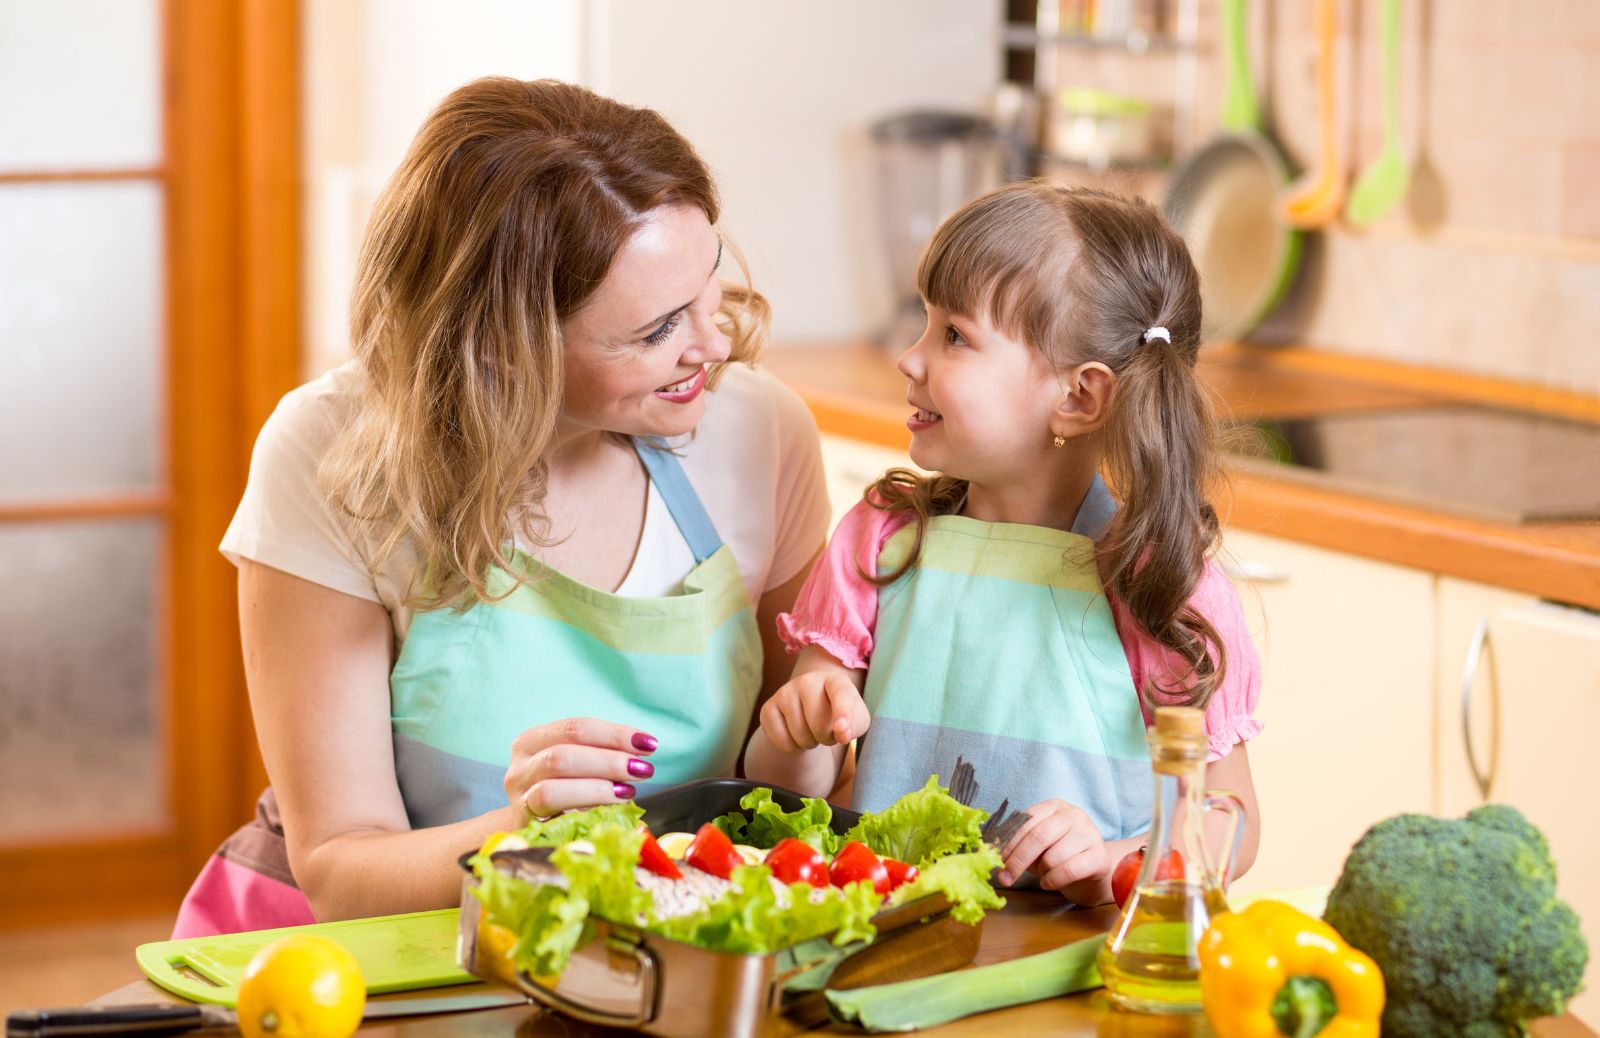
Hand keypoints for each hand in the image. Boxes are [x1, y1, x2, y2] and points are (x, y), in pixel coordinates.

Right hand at [503, 717, 657, 817]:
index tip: (647, 743)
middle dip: (608, 762)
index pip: (574, 728)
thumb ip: (601, 755)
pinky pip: (551, 820)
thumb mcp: (578, 765)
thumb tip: (642, 752)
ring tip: (629, 790)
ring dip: (596, 788)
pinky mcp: (523, 826)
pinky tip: (611, 809)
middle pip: (562, 757)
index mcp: (531, 741)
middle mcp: (519, 767)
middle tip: (642, 769)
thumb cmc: (565, 790)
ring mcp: (517, 799)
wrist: (535, 827)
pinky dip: (583, 811)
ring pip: (551, 789)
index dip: (613, 734)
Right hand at [759, 671, 870, 752]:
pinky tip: (794, 734)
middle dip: (826, 738)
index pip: (841, 695)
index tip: (841, 729)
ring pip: (799, 734)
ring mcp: (785, 692)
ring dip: (809, 743)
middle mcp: (808, 681)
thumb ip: (854, 727)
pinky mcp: (768, 708)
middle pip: (818, 723)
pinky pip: (782, 740)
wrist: (810, 711)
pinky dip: (791, 747)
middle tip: (826, 732)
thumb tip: (842, 734)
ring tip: (811, 731)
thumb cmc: (838, 716)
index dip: (842, 713)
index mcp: (836, 681)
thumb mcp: (855, 721)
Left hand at [998, 799, 1110, 898]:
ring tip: (1042, 874)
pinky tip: (1049, 883)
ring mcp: (1089, 833)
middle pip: (1038, 836)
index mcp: (1053, 807)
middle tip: (1005, 877)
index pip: (1026, 822)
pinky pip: (1068, 871)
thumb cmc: (1059, 856)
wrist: (1093, 871)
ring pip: (1053, 856)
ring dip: (1040, 871)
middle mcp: (1073, 815)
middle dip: (1017, 860)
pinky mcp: (1098, 856)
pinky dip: (1052, 880)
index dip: (1008, 842)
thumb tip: (992, 855)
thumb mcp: (1037, 846)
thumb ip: (1019, 845)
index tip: (993, 859)